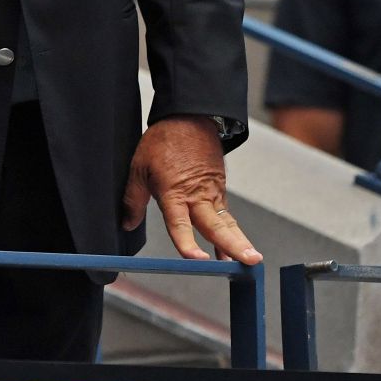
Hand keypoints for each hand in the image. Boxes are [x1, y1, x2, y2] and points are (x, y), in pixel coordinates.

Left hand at [122, 115, 261, 264]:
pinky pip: (226, 214)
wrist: (188, 118)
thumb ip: (133, 199)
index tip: (196, 260)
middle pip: (215, 226)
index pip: (180, 223)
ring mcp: (212, 192)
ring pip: (227, 222)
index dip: (187, 243)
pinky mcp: (220, 188)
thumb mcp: (138, 168)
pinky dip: (232, 231)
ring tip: (252, 261)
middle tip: (248, 262)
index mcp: (174, 192)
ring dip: (239, 242)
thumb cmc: (163, 142)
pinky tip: (236, 247)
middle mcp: (196, 196)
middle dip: (233, 246)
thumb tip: (127, 223)